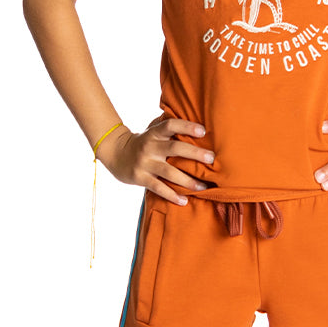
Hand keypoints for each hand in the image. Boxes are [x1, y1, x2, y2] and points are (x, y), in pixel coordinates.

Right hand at [97, 114, 214, 205]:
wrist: (116, 153)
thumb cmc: (143, 142)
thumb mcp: (153, 132)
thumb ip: (170, 129)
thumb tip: (200, 128)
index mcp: (155, 133)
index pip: (171, 125)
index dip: (187, 126)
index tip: (203, 131)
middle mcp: (150, 146)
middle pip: (174, 148)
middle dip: (194, 153)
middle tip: (211, 158)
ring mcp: (144, 163)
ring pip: (169, 172)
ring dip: (188, 180)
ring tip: (203, 187)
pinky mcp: (140, 178)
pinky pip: (158, 188)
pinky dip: (172, 195)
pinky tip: (184, 201)